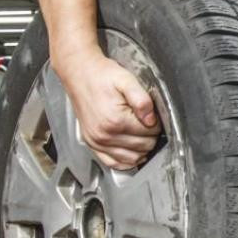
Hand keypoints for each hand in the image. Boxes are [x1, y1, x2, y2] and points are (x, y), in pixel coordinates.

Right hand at [56, 50, 161, 168]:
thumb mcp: (127, 81)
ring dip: (141, 149)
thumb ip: (142, 101)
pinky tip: (132, 150)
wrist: (80, 75)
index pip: (150, 133)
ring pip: (131, 159)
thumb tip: (152, 120)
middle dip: (151, 136)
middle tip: (148, 123)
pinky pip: (112, 163)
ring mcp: (96, 142)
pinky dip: (125, 160)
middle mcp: (104, 135)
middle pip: (143, 147)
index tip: (152, 116)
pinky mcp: (91, 144)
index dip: (157, 124)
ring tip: (142, 134)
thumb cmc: (102, 76)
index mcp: (116, 120)